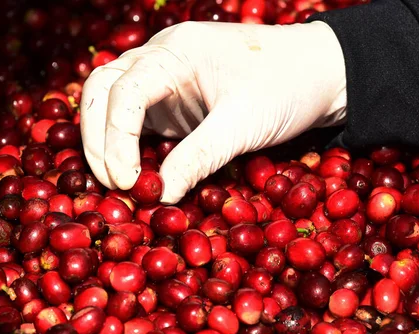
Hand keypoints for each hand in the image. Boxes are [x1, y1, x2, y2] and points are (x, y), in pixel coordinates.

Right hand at [80, 20, 346, 203]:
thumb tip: (158, 196)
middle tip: (113, 185)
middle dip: (98, 138)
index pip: (124, 90)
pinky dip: (126, 144)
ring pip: (111, 101)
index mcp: (175, 52)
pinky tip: (132, 171)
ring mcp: (166, 78)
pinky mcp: (175, 99)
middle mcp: (161, 58)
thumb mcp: (244, 125)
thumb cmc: (287, 86)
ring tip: (116, 181)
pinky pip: (136, 118)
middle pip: (102, 90)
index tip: (127, 182)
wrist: (320, 72)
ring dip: (104, 140)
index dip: (116, 138)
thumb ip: (199, 158)